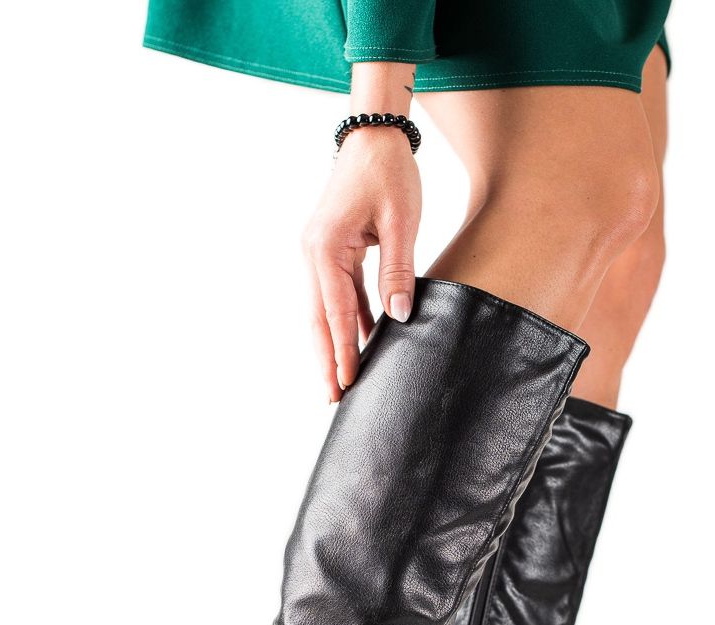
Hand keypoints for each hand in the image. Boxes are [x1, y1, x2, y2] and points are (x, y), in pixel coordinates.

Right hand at [303, 128, 420, 402]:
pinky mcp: (331, 251)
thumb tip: (399, 318)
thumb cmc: (389, 172)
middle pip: (319, 319)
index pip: (336, 311)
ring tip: (344, 381)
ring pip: (324, 311)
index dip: (342, 350)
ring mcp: (318, 253)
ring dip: (335, 344)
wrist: (374, 134)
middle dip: (327, 360)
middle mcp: (313, 254)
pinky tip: (362, 344)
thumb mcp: (401, 222)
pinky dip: (348, 321)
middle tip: (333, 399)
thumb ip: (398, 271)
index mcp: (325, 248)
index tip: (347, 383)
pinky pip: (338, 295)